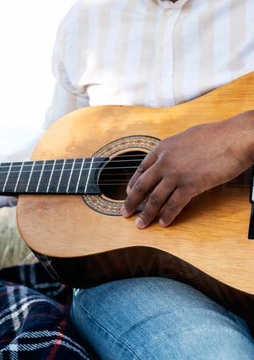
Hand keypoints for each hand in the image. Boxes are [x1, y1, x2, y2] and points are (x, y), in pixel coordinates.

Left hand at [123, 117, 253, 227]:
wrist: (235, 137)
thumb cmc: (217, 135)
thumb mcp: (186, 138)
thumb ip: (174, 150)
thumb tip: (172, 157)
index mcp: (162, 148)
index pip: (141, 169)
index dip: (133, 184)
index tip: (129, 193)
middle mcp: (165, 161)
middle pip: (142, 186)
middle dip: (131, 202)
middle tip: (125, 213)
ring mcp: (176, 174)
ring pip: (155, 198)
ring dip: (146, 214)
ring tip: (140, 224)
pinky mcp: (191, 185)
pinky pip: (174, 204)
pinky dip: (167, 215)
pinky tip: (163, 223)